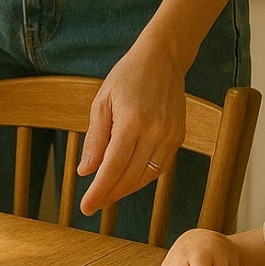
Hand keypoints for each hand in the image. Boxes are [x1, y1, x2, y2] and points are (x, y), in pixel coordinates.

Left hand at [77, 42, 186, 215]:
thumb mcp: (102, 102)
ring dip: (126, 189)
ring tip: (108, 194)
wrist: (163, 58)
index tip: (86, 207)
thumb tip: (86, 171)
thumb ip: (95, 138)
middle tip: (92, 205)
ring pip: (146, 177)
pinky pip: (160, 168)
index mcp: (132, 122)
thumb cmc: (127, 76)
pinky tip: (128, 179)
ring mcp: (170, 136)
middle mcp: (154, 132)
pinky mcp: (178, 137)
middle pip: (129, 177)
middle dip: (109, 195)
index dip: (99, 191)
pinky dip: (143, 178)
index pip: (112, 168)